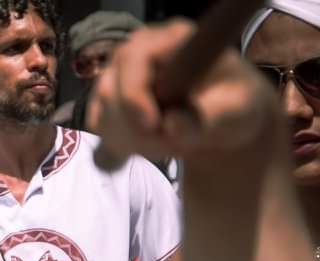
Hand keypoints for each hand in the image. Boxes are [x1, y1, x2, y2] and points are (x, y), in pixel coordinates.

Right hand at [89, 20, 278, 163]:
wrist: (223, 115)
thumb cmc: (235, 106)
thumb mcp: (236, 112)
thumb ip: (208, 118)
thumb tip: (172, 124)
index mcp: (174, 38)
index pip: (134, 58)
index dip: (134, 94)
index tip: (153, 128)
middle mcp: (140, 47)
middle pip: (112, 89)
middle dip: (136, 128)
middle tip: (171, 146)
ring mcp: (120, 70)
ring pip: (101, 111)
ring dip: (130, 139)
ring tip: (165, 145)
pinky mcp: (109, 93)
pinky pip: (98, 123)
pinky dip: (119, 142)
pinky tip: (146, 144)